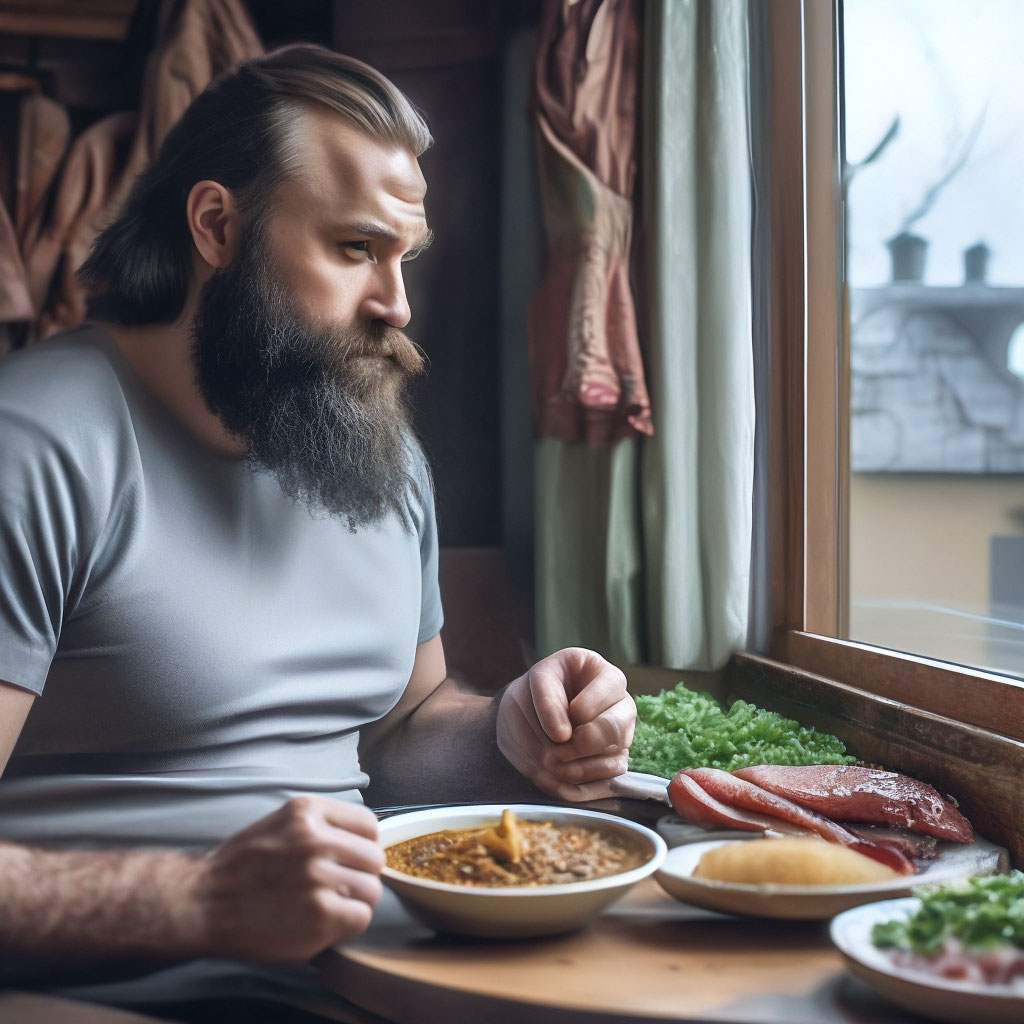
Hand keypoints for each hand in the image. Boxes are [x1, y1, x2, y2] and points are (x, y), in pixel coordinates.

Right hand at [189, 796, 383, 963]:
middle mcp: (316, 838)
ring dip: (354, 903)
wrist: (201, 903)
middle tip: (336, 889)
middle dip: (360, 876)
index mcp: (308, 811)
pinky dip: (347, 925)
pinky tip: (323, 923)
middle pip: (374, 859)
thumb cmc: (243, 867)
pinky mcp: (319, 913)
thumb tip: (368, 841)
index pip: (369, 824)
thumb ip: (323, 826)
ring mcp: (318, 876)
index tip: (350, 860)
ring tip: (327, 907)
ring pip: (371, 890)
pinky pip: (361, 917)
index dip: (363, 846)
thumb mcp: (281, 823)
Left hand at [496, 647, 634, 801]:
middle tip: (554, 751)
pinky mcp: (614, 759)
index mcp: (604, 673)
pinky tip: (563, 776)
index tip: (556, 724)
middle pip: (616, 726)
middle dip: (582, 744)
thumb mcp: (535, 682)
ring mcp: (620, 733)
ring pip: (616, 752)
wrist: (525, 721)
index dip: (581, 709)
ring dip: (581, 766)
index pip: (608, 688)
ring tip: (552, 763)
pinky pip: (613, 774)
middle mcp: (620, 703)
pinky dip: (586, 781)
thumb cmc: (535, 694)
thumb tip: (563, 736)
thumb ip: (547, 700)